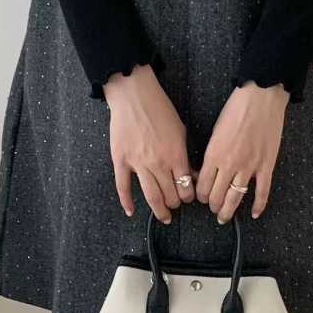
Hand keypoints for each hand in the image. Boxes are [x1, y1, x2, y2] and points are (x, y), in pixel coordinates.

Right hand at [104, 65, 194, 223]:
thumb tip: (191, 174)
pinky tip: (131, 211)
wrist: (134, 96)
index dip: (189, 196)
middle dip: (176, 203)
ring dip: (159, 209)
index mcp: (175, 155)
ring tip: (164, 216)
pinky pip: (123, 186)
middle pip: (170, 194)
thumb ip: (185, 154)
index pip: (186, 186)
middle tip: (176, 205)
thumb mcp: (180, 130)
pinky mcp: (121, 160)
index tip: (189, 198)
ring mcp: (138, 163)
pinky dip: (127, 202)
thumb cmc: (159, 109)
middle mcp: (158, 163)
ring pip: (151, 195)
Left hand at [197, 81, 287, 223]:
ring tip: (224, 217)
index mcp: (214, 155)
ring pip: (235, 197)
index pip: (202, 185)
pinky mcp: (266, 166)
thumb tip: (208, 169)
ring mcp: (249, 167)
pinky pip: (262, 191)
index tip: (201, 198)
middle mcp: (229, 164)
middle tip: (213, 208)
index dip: (200, 196)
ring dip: (228, 210)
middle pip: (216, 195)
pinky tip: (255, 213)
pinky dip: (259, 205)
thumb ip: (211, 153)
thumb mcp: (215, 131)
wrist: (260, 99)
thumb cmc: (236, 109)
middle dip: (212, 205)